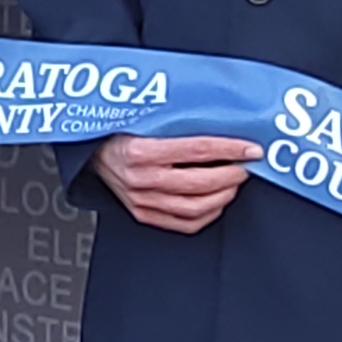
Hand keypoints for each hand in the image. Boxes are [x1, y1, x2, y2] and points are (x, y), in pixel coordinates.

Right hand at [96, 133, 258, 233]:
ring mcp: (142, 200)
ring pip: (195, 208)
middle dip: (231, 175)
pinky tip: (217, 202)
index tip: (250, 149)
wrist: (91, 150)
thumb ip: (178, 120)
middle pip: (199, 183)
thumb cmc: (119, 130)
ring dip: (223, 196)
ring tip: (233, 183)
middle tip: (245, 166)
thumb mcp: (144, 117)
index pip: (196, 150)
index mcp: (140, 150)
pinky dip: (207, 215)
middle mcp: (140, 178)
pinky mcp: (143, 214)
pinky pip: (184, 224)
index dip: (229, 150)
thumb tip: (220, 117)